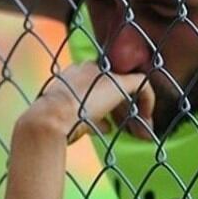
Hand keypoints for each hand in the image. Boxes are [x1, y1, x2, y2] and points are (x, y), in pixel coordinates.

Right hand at [21, 62, 154, 142]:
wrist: (50, 117)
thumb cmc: (51, 123)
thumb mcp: (69, 119)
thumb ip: (89, 119)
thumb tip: (106, 126)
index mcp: (70, 75)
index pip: (93, 84)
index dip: (103, 104)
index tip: (108, 123)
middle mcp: (86, 69)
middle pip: (110, 85)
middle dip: (119, 109)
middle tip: (127, 128)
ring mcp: (102, 73)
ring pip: (125, 86)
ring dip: (132, 108)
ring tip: (140, 130)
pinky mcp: (118, 81)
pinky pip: (141, 84)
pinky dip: (147, 100)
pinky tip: (147, 119)